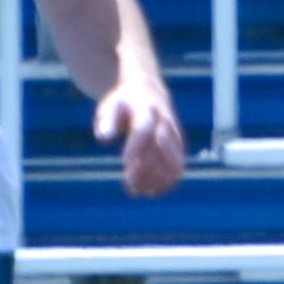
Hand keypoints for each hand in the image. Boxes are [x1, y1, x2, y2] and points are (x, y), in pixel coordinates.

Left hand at [94, 77, 186, 197]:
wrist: (149, 93)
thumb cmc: (124, 104)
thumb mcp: (110, 106)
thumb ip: (106, 121)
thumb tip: (103, 138)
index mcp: (146, 110)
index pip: (143, 129)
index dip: (136, 146)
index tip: (124, 163)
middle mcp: (165, 123)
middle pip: (160, 148)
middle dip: (146, 169)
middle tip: (128, 184)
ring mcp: (174, 136)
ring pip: (173, 162)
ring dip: (156, 180)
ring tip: (137, 190)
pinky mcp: (179, 148)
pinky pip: (177, 169)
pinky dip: (165, 183)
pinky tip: (149, 191)